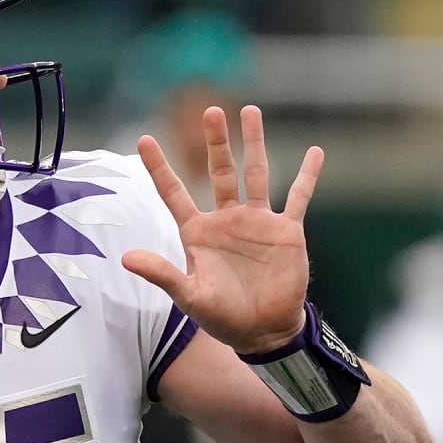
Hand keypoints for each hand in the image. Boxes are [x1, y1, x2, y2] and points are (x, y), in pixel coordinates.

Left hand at [122, 105, 323, 353]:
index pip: (174, 193)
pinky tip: (316, 151)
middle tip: (211, 111)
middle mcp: (226, 220)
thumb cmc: (221, 317)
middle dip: (216, 142)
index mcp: (198, 232)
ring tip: (250, 111)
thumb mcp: (188, 295)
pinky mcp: (286, 232)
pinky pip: (298, 197)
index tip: (144, 139)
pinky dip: (307, 175)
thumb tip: (126, 258)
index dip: (159, 167)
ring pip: (255, 173)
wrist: (263, 331)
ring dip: (254, 143)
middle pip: (219, 171)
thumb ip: (161, 273)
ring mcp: (257, 222)